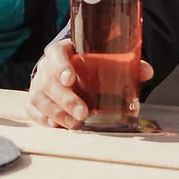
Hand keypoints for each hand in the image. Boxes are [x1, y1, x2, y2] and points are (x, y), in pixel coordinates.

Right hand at [26, 38, 153, 128]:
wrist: (66, 69)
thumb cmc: (85, 65)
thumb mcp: (101, 60)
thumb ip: (124, 64)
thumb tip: (146, 71)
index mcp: (61, 51)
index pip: (56, 54)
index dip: (61, 65)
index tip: (70, 78)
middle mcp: (46, 68)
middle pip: (49, 81)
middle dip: (65, 99)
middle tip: (83, 113)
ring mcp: (38, 85)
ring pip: (39, 98)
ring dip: (57, 113)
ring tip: (74, 124)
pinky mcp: (34, 101)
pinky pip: (33, 110)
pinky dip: (42, 119)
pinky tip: (56, 126)